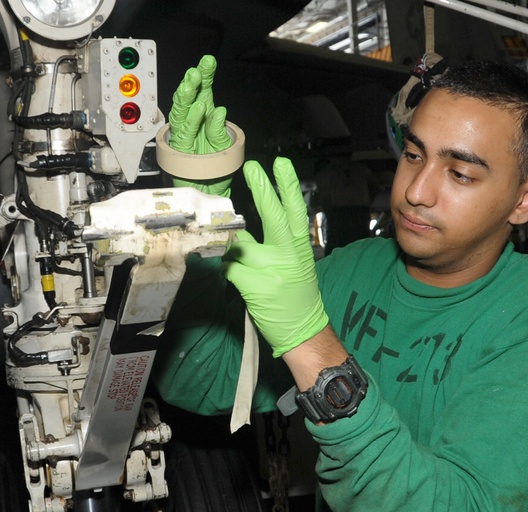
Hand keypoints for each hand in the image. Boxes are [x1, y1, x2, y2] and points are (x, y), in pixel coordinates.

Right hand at [169, 55, 233, 196]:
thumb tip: (218, 111)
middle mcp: (192, 121)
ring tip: (191, 84)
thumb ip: (219, 127)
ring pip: (180, 112)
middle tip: (195, 72)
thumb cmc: (218, 165)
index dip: (205, 75)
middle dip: (191, 83)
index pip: (203, 90)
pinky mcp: (179, 149)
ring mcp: (184, 134)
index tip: (208, 61)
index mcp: (204, 114)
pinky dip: (192, 121)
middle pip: (188, 98)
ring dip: (185, 98)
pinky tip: (199, 109)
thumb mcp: (225, 144)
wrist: (212, 189)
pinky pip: (184, 133)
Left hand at [222, 157, 328, 356]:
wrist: (304, 330)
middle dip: (263, 190)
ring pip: (241, 246)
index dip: (287, 185)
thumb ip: (271, 245)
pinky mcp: (255, 287)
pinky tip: (226, 271)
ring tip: (226, 246)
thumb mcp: (293, 264)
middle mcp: (289, 255)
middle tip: (253, 167)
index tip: (280, 163)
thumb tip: (241, 231)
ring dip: (229, 245)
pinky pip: (229, 268)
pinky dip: (224, 268)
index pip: (295, 210)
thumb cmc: (296, 295)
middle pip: (275, 217)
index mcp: (299, 246)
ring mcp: (272, 271)